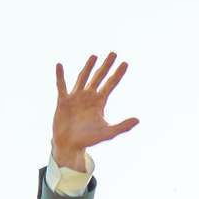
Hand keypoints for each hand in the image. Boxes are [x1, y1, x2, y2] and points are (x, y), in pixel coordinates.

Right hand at [52, 54, 138, 172]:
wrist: (70, 145)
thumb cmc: (88, 139)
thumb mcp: (107, 133)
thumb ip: (122, 126)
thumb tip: (138, 120)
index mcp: (99, 102)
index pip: (111, 84)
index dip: (118, 74)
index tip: (125, 63)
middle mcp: (88, 96)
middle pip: (99, 77)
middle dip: (106, 66)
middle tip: (114, 53)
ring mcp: (76, 97)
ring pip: (83, 78)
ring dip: (88, 67)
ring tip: (94, 56)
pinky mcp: (63, 101)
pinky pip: (62, 86)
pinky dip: (60, 76)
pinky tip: (60, 65)